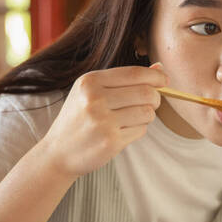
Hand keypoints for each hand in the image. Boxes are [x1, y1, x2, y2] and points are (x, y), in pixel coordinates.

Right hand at [39, 64, 167, 177]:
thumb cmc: (78, 119)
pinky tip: (122, 131)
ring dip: (146, 115)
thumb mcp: (90, 92)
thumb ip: (123, 79)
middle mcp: (94, 99)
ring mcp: (102, 121)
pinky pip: (141, 130)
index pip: (134, 73)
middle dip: (155, 97)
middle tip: (151, 102)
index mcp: (89, 82)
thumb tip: (160, 68)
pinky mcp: (111, 141)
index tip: (164, 80)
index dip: (155, 75)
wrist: (58, 153)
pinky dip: (137, 130)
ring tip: (132, 118)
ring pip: (147, 112)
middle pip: (146, 92)